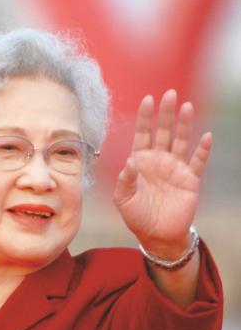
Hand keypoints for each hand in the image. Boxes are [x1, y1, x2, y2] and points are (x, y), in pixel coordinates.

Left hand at [113, 89, 211, 254]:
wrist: (157, 235)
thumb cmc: (137, 216)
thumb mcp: (123, 199)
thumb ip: (124, 180)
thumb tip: (129, 162)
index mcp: (141, 162)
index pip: (142, 135)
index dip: (145, 118)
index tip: (147, 99)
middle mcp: (159, 161)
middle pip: (163, 132)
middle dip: (165, 114)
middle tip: (169, 94)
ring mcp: (175, 169)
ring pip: (181, 141)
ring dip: (184, 124)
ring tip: (186, 106)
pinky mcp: (190, 180)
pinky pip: (198, 161)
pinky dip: (202, 149)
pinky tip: (206, 136)